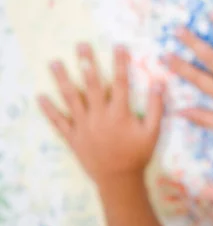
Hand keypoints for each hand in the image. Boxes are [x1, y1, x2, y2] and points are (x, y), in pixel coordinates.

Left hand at [38, 44, 163, 182]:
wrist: (119, 180)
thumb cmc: (137, 155)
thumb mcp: (153, 133)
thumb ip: (155, 108)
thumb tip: (160, 83)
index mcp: (119, 113)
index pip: (120, 82)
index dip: (120, 63)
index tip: (118, 46)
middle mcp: (99, 116)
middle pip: (92, 84)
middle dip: (87, 63)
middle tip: (81, 45)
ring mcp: (83, 126)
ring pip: (71, 98)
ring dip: (62, 79)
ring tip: (54, 62)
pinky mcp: (73, 137)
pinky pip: (58, 122)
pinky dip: (49, 110)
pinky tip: (40, 97)